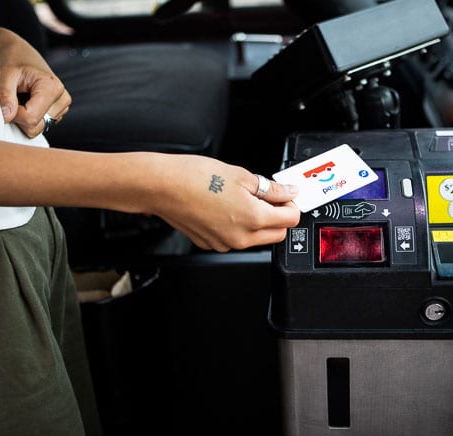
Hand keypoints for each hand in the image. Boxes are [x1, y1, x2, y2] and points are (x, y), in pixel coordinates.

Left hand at [0, 26, 70, 137]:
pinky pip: (40, 124)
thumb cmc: (12, 59)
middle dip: (19, 117)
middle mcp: (62, 98)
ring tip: (20, 97)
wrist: (17, 51)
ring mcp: (61, 106)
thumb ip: (5, 97)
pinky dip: (29, 117)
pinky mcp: (58, 111)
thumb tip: (6, 118)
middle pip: (37, 126)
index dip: (14, 115)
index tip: (5, 103)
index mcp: (52, 87)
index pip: (32, 118)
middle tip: (12, 99)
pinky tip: (26, 101)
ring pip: (39, 127)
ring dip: (24, 117)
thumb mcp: (5, 74)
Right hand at [148, 154, 300, 251]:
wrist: (162, 186)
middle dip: (277, 216)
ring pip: (255, 238)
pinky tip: (224, 207)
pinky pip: (233, 239)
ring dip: (257, 222)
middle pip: (276, 233)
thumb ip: (271, 189)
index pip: (290, 220)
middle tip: (266, 196)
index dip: (291, 204)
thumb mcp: (241, 176)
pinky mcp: (210, 244)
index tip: (285, 195)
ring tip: (240, 198)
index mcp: (253, 219)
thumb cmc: (195, 177)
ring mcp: (224, 244)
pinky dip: (236, 226)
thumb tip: (289, 192)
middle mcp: (240, 238)